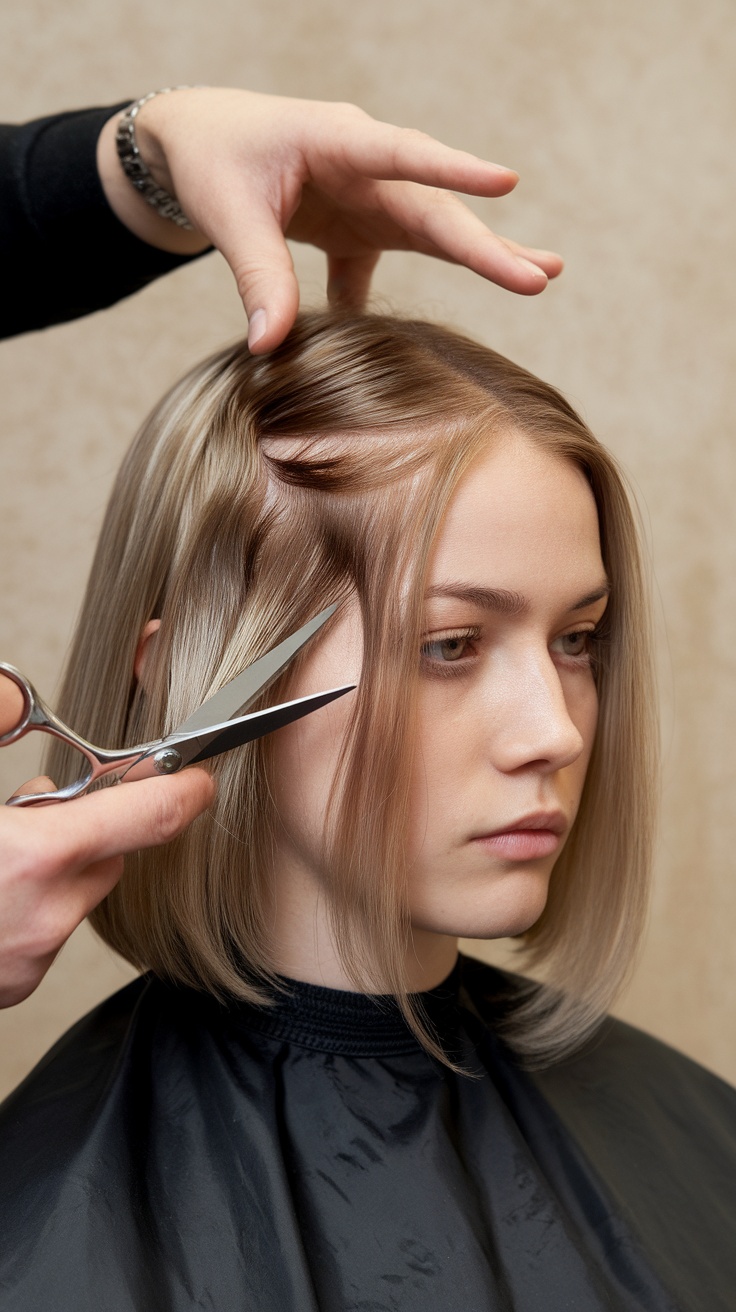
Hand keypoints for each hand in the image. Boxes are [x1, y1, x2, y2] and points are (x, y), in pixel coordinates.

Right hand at [0, 768, 213, 1006]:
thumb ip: (21, 781)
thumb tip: (42, 768)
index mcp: (39, 857)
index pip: (153, 817)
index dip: (185, 793)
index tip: (199, 783)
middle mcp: (47, 916)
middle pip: (113, 862)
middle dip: (88, 835)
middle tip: (34, 819)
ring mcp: (33, 959)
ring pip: (76, 899)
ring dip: (54, 879)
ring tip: (2, 866)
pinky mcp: (17, 985)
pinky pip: (45, 934)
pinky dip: (27, 914)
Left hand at [97, 88, 562, 352]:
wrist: (192, 141)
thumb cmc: (211, 161)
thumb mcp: (228, 215)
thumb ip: (257, 276)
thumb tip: (270, 348)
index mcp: (336, 139)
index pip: (404, 155)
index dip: (454, 172)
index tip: (506, 183)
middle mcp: (365, 167)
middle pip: (434, 208)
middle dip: (486, 244)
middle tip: (541, 276)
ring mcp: (365, 198)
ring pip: (430, 232)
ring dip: (478, 258)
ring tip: (538, 277)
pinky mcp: (354, 227)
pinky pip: (383, 265)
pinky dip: (387, 307)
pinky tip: (419, 345)